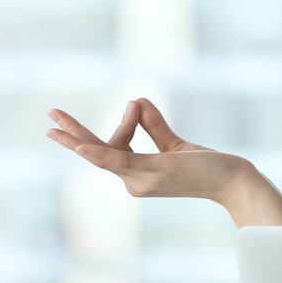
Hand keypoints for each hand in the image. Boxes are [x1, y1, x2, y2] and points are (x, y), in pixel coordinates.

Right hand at [46, 98, 281, 224]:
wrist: (233, 179)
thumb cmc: (207, 166)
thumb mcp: (175, 143)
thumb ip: (154, 125)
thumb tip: (136, 100)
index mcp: (136, 175)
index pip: (112, 147)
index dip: (122, 123)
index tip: (137, 103)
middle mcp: (134, 182)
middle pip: (96, 153)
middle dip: (71, 135)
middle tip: (48, 119)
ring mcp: (142, 180)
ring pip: (106, 151)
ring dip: (78, 136)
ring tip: (54, 123)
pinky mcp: (153, 173)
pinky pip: (120, 162)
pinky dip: (100, 154)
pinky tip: (82, 148)